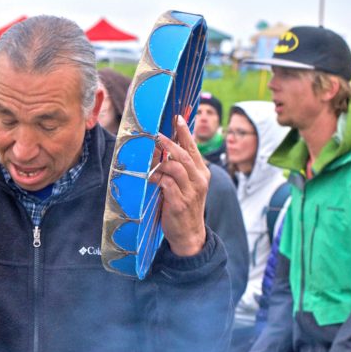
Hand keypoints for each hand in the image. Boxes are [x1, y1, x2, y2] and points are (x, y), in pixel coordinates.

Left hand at [150, 117, 209, 256]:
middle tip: (157, 134)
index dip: (185, 132)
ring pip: (176, 167)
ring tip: (149, 155)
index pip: (193, 148)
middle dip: (170, 142)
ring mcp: (190, 191)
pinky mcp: (179, 202)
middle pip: (184, 155)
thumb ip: (179, 169)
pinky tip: (148, 176)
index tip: (178, 117)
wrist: (189, 234)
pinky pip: (166, 184)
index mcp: (202, 173)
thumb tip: (163, 149)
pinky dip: (156, 178)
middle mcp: (199, 180)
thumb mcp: (186, 185)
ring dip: (161, 160)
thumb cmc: (183, 206)